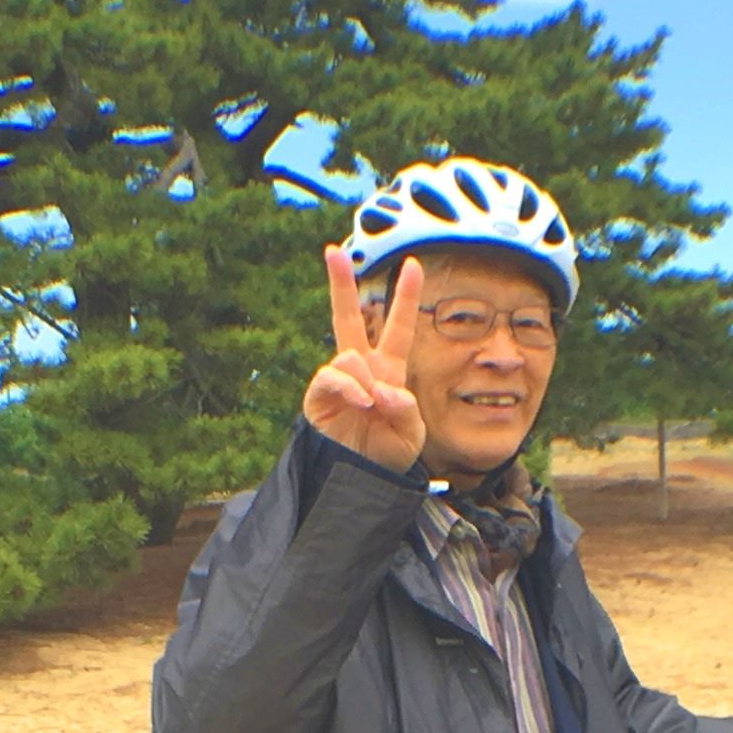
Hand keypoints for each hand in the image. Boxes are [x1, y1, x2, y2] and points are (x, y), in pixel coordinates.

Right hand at [302, 242, 427, 470]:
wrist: (363, 482)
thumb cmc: (388, 456)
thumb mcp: (412, 432)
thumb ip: (405, 406)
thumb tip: (382, 387)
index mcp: (388, 371)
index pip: (397, 327)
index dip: (406, 296)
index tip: (414, 265)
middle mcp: (361, 369)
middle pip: (348, 317)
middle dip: (340, 283)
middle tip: (333, 250)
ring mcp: (338, 381)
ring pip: (348, 353)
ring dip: (365, 378)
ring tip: (372, 406)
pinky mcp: (319, 397)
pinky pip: (332, 377)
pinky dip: (349, 388)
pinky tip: (362, 403)